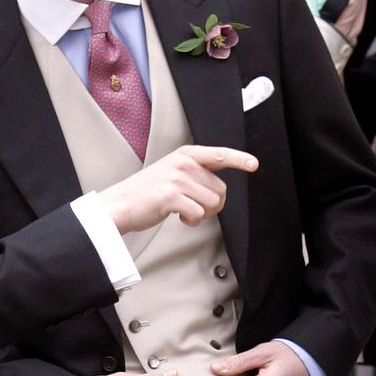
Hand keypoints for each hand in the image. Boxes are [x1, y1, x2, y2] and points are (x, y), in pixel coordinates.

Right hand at [101, 145, 257, 232]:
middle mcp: (183, 163)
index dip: (239, 160)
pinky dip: (191, 220)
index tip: (254, 164)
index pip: (219, 155)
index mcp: (185, 155)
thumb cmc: (149, 191)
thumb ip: (196, 172)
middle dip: (212, 204)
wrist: (121, 203)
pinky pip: (198, 213)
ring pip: (212, 202)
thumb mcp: (173, 171)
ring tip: (182, 209)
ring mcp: (176, 179)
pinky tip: (177, 215)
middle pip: (220, 189)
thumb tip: (220, 187)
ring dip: (201, 213)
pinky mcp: (171, 196)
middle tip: (192, 206)